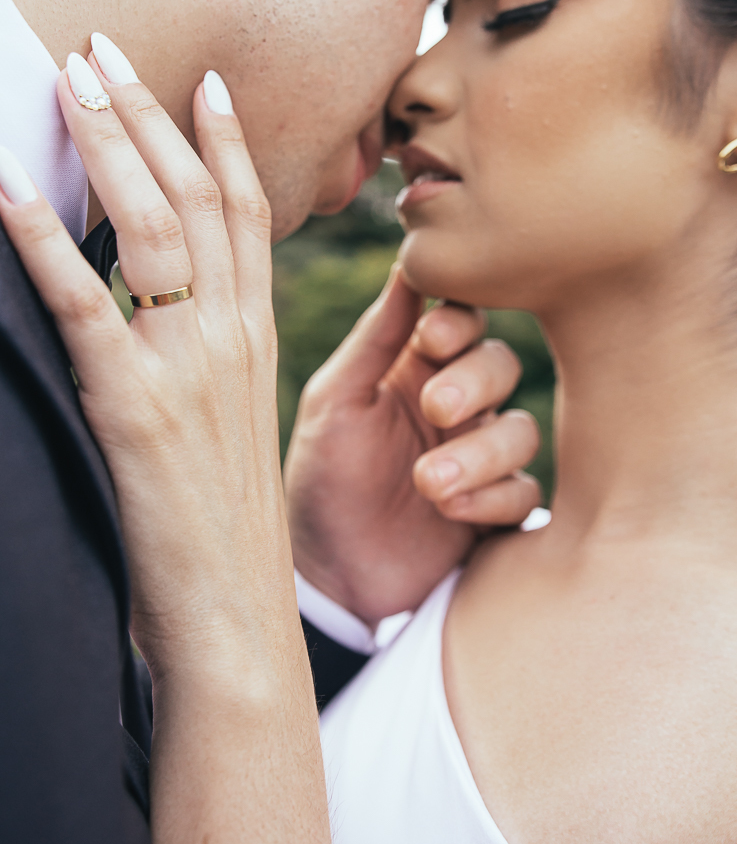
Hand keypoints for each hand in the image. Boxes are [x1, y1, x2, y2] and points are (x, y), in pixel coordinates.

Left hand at [0, 48, 340, 843]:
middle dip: (149, 114)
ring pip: (153, 225)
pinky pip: (85, 300)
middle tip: (104, 47)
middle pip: (199, 198)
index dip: (226, 143)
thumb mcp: (230, 431)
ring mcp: (188, 367)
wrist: (236, 623)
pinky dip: (43, 234)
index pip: (251, 217)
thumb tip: (162, 322)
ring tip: (69, 75)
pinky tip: (6, 177)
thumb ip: (208, 365)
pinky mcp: (134, 407)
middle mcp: (231, 338)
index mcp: (257, 341)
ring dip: (107, 143)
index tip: (204, 80)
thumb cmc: (226, 534)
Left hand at [285, 266, 540, 626]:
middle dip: (473, 382)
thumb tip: (408, 263)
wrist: (326, 579)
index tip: (431, 339)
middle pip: (500, 365)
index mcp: (412, 368)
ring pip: (521, 429)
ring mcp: (478, 458)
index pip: (461, 319)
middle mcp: (454, 406)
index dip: (458, 322)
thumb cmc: (320, 481)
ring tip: (428, 480)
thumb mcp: (335, 403)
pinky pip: (524, 491)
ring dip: (480, 450)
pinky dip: (493, 496)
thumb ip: (376, 339)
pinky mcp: (494, 512)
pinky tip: (450, 510)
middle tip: (435, 408)